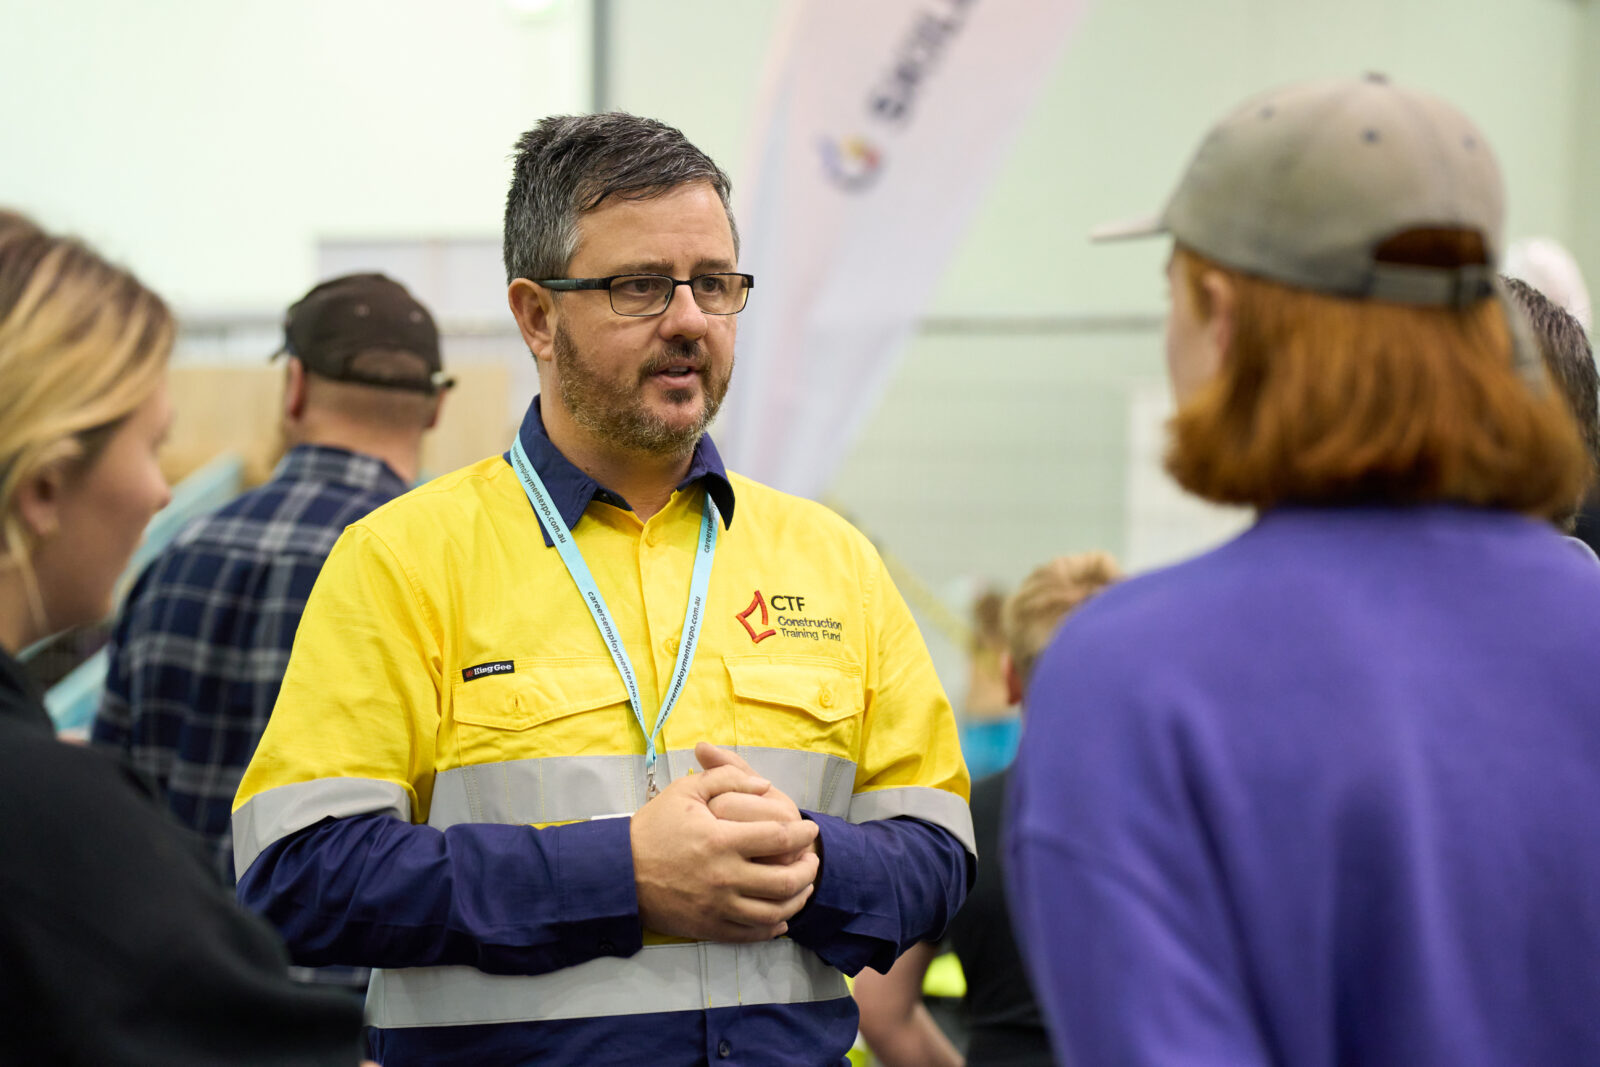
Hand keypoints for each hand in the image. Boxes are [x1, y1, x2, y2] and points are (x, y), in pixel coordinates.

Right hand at [630, 763, 819, 942]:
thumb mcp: (685, 790)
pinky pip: (750, 934)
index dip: (802, 833)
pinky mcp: (708, 928)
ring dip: (796, 900)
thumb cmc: (652, 828)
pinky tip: (780, 919)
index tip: (809, 828)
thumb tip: (763, 785)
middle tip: (812, 860)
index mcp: (721, 841)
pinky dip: (772, 929)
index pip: (779, 837)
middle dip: (808, 870)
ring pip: (773, 912)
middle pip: (785, 880)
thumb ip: (727, 778)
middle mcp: (724, 877)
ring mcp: (717, 907)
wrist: (617, 872)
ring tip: (802, 888)